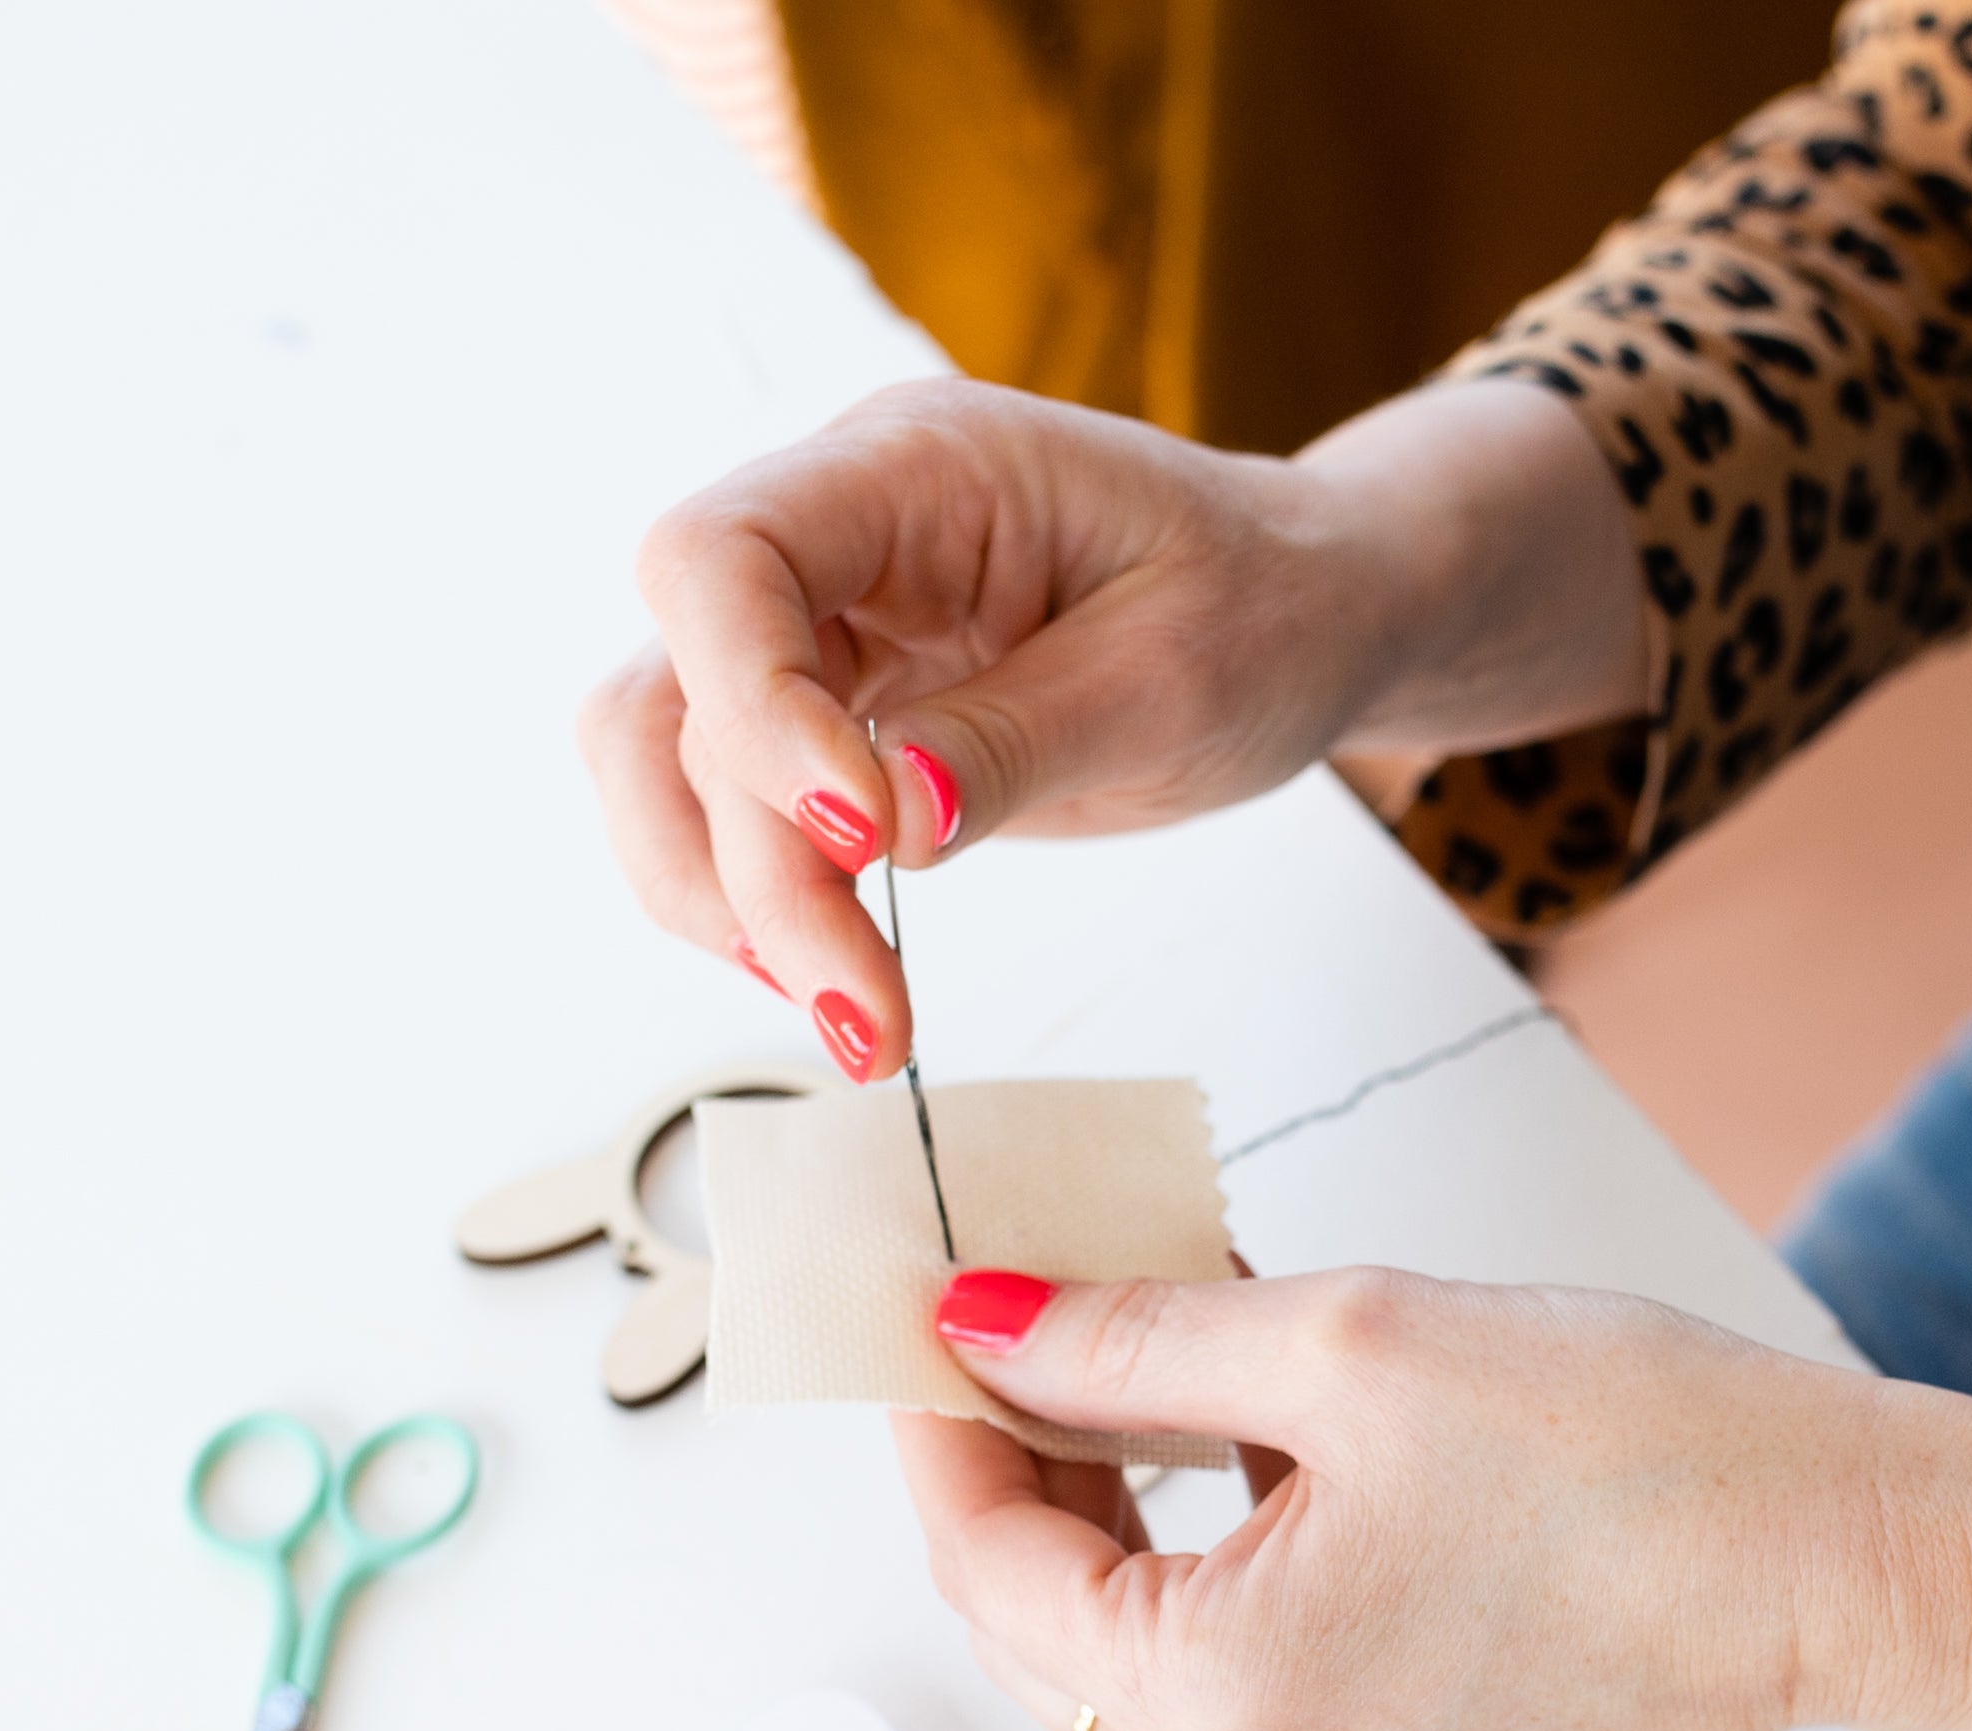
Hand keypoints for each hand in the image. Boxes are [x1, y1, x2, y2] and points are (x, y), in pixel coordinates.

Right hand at [577, 378, 1641, 1079]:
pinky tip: (836, 980)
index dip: (754, 707)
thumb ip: (1020, 738)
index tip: (860, 836)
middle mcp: (837, 538)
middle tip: (864, 1010)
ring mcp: (824, 632)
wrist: (1304, 613)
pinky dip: (754, 905)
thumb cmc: (1264, 605)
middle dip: (750, 866)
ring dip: (724, 905)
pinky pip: (727, 810)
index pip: (724, 556)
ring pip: (666, 762)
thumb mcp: (1176, 675)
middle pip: (676, 689)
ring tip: (850, 1020)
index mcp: (917, 468)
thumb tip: (886, 821)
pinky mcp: (835, 719)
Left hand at [892, 1266, 1903, 1730]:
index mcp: (1219, 1707)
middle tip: (1030, 1316)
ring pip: (1127, 1652)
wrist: (1840, 1561)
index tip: (932, 1316)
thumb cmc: (1635, 1457)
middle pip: (1042, 1624)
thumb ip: (1130, 1339)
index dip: (940, 1427)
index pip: (985, 1568)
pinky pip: (1222, 1679)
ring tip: (1145, 1352)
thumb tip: (985, 1325)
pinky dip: (1197, 1562)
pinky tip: (1231, 1439)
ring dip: (1109, 1503)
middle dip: (1019, 1462)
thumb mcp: (1344, 1347)